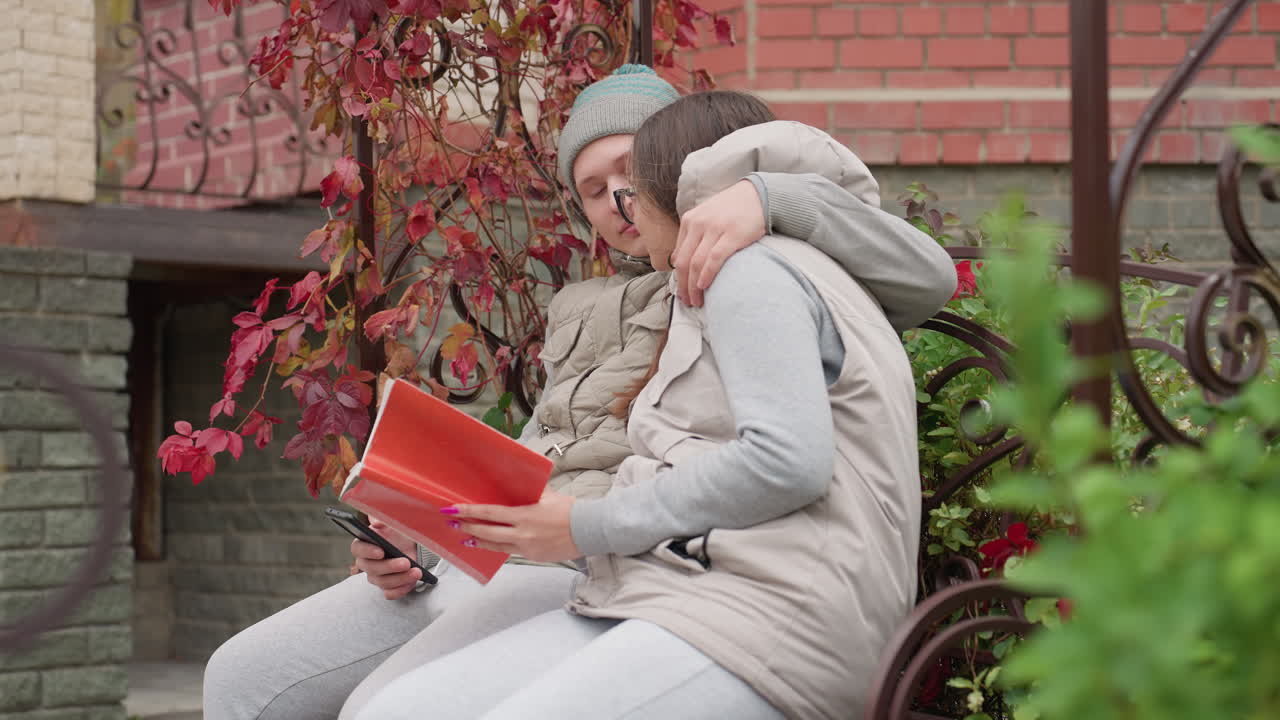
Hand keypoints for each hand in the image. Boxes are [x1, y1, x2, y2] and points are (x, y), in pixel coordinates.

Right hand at [351, 517, 420, 599]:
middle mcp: (366, 563)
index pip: (357, 549)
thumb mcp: (391, 521)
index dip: (368, 551)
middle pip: (372, 569)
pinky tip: (412, 582)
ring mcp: (376, 576)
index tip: (381, 551)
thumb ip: (382, 519)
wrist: (410, 543)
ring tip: (416, 572)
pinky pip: (390, 593)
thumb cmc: (397, 532)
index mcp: (363, 544)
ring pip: (383, 582)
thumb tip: (377, 523)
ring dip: (401, 578)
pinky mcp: (387, 586)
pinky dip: (401, 590)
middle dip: (390, 567)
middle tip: (406, 562)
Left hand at [447, 491, 579, 563]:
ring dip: (478, 541)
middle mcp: (522, 533)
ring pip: (495, 546)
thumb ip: (530, 494)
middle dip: (467, 527)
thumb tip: (516, 488)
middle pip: (487, 532)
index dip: (469, 512)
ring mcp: (527, 547)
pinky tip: (491, 544)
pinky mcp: (532, 557)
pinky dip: (497, 547)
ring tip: (465, 538)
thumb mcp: (548, 496)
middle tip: (452, 523)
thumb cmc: (570, 510)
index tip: (453, 510)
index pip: (490, 513)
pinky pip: (510, 552)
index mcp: (525, 515)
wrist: (589, 530)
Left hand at [672, 180, 765, 306]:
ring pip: (696, 263)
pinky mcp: (732, 234)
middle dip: (683, 286)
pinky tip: (704, 286)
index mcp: (689, 221)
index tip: (683, 292)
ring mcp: (715, 229)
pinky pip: (714, 259)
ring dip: (693, 286)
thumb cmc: (732, 209)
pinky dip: (706, 274)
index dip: (678, 278)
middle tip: (687, 302)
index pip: (678, 255)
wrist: (758, 195)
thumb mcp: (706, 217)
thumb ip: (692, 236)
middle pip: (684, 262)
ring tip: (697, 301)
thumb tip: (678, 260)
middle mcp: (698, 224)